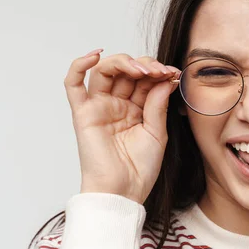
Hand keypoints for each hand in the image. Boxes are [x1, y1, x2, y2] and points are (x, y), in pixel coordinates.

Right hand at [63, 49, 179, 203]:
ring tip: (143, 70)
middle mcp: (116, 104)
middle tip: (160, 71)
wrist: (123, 192)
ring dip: (124, 62)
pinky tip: (95, 55)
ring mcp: (99, 107)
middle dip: (145, 65)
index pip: (144, 79)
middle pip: (125, 71)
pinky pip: (73, 85)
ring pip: (104, 71)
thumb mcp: (157, 133)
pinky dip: (80, 66)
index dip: (159, 71)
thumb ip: (158, 104)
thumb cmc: (139, 169)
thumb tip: (165, 78)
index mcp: (135, 108)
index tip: (174, 74)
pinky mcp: (83, 113)